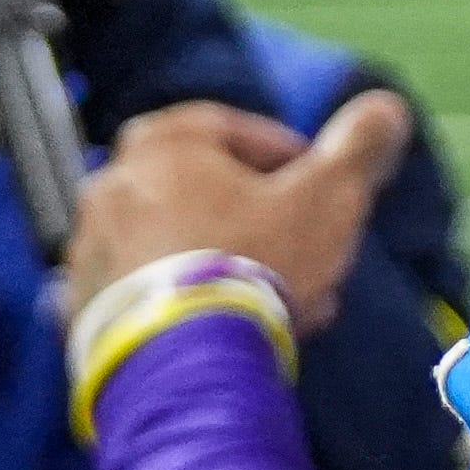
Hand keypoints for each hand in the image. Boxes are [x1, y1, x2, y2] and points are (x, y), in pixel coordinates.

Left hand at [68, 91, 412, 329]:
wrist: (180, 363)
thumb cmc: (255, 262)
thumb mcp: (328, 197)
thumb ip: (357, 148)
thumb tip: (386, 106)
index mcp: (162, 145)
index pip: (228, 127)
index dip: (282, 152)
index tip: (314, 185)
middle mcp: (110, 186)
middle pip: (202, 190)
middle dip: (259, 219)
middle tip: (304, 253)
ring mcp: (90, 249)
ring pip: (176, 243)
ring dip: (225, 262)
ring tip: (278, 303)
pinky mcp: (82, 308)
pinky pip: (148, 292)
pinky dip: (186, 301)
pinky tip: (229, 329)